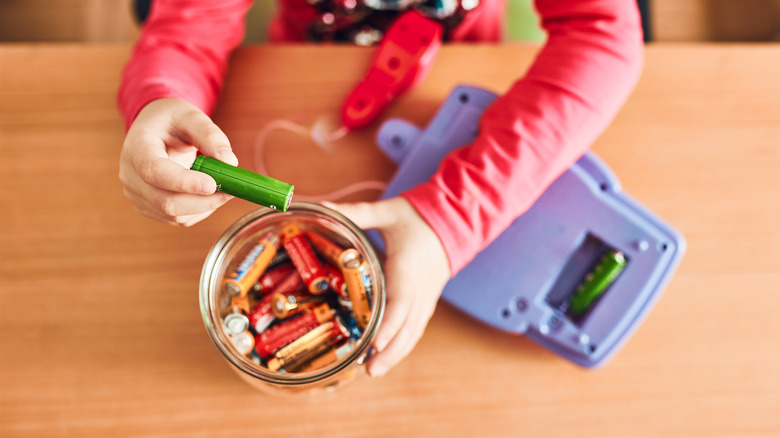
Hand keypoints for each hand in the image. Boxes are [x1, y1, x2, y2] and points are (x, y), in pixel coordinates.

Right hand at [119, 98, 237, 225]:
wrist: (153, 130)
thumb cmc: (172, 121)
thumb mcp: (191, 116)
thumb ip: (210, 136)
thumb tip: (230, 162)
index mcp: (137, 147)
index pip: (154, 171)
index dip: (183, 182)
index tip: (212, 184)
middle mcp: (130, 175)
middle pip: (165, 201)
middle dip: (203, 200)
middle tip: (232, 190)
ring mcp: (137, 195)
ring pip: (174, 215)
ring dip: (204, 206)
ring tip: (222, 188)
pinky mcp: (148, 208)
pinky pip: (177, 219)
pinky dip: (199, 211)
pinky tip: (207, 194)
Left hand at [327, 197, 450, 376]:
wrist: (454, 219)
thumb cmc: (418, 217)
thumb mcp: (387, 212)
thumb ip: (355, 213)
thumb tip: (322, 208)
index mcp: (409, 267)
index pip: (401, 301)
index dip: (389, 324)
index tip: (375, 342)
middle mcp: (421, 287)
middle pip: (408, 326)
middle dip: (390, 351)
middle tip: (369, 371)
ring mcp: (426, 297)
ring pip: (414, 331)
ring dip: (396, 353)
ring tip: (374, 372)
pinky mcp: (426, 301)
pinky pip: (416, 327)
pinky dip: (403, 344)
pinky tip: (387, 357)